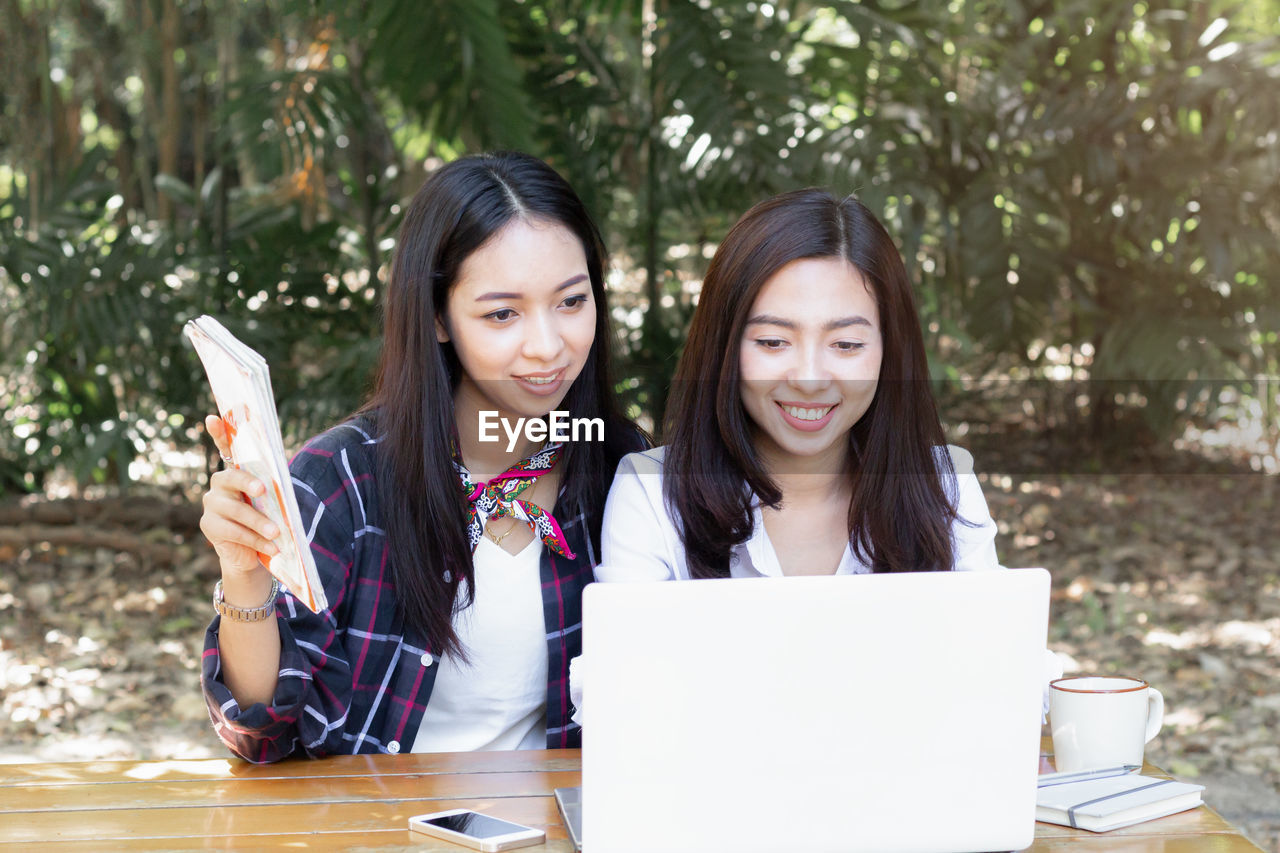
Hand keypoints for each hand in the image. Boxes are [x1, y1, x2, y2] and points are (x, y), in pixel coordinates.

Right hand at [200, 415, 278, 581]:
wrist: (251, 553)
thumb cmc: (267, 519)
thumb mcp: (272, 502)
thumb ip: (271, 491)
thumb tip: (281, 488)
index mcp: (236, 472)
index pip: (226, 448)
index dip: (219, 433)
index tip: (213, 418)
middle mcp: (219, 484)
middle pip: (232, 479)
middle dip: (248, 483)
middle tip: (263, 490)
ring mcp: (211, 504)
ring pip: (235, 510)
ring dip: (259, 522)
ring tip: (277, 532)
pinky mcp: (208, 526)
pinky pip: (235, 532)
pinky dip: (256, 540)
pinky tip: (272, 547)